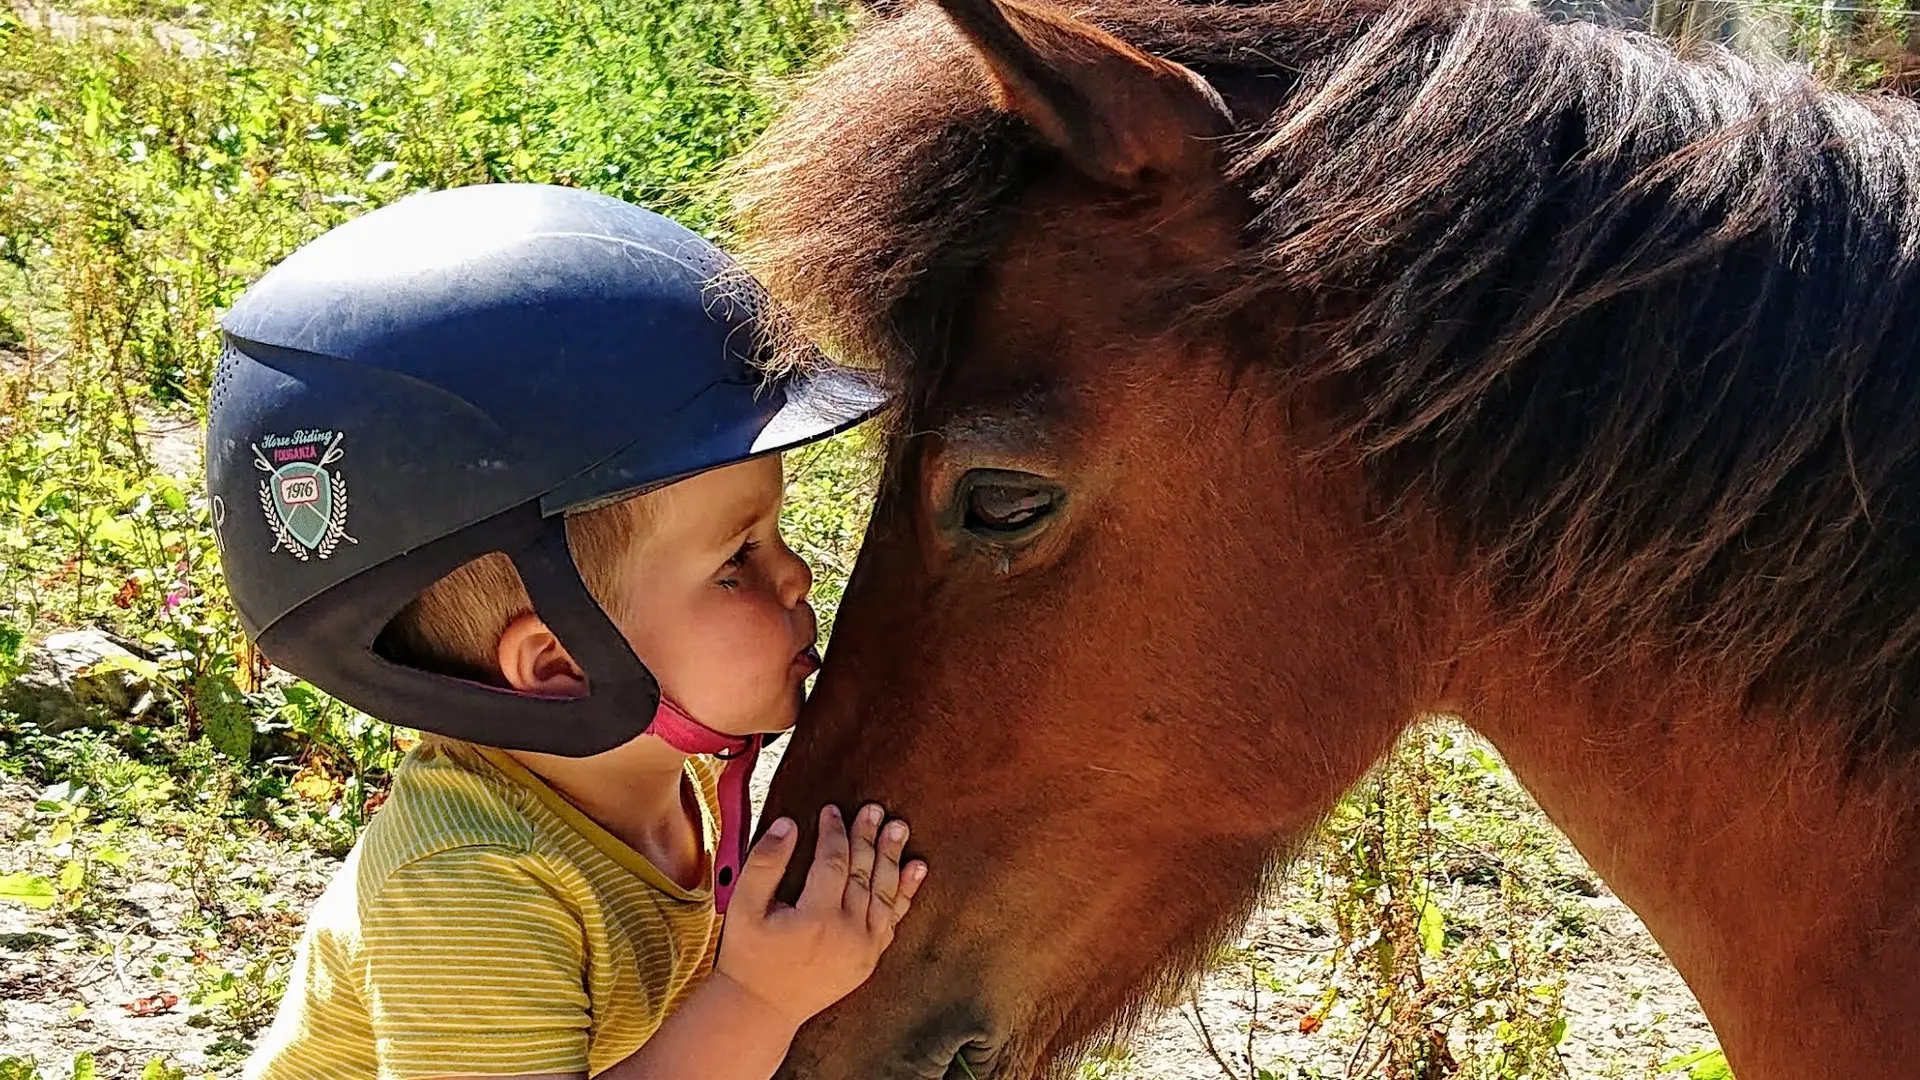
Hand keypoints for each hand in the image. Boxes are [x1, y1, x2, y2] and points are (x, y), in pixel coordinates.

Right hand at [714, 803, 927, 1028]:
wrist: (761, 1009)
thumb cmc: (748, 956)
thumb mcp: (744, 906)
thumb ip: (765, 863)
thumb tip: (789, 825)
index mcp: (816, 916)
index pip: (834, 860)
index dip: (834, 831)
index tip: (832, 810)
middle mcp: (848, 932)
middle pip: (864, 872)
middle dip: (868, 837)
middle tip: (875, 809)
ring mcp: (864, 948)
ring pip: (884, 893)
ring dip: (893, 857)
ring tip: (899, 828)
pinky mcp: (870, 959)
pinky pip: (893, 920)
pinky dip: (905, 893)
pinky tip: (916, 869)